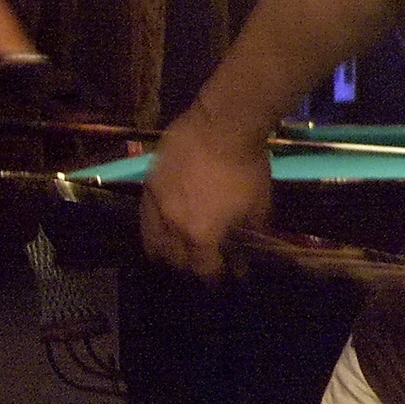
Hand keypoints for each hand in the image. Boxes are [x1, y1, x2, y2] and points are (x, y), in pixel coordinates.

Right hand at [139, 104, 273, 277]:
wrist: (221, 127)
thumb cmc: (246, 168)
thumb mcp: (259, 205)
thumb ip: (252, 231)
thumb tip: (252, 247)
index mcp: (201, 235)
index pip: (203, 268)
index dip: (214, 276)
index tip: (224, 276)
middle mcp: (172, 226)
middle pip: (174, 258)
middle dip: (188, 266)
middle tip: (200, 265)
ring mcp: (155, 204)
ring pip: (152, 239)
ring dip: (164, 251)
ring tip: (174, 254)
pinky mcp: (148, 183)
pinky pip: (145, 215)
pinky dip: (153, 227)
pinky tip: (160, 227)